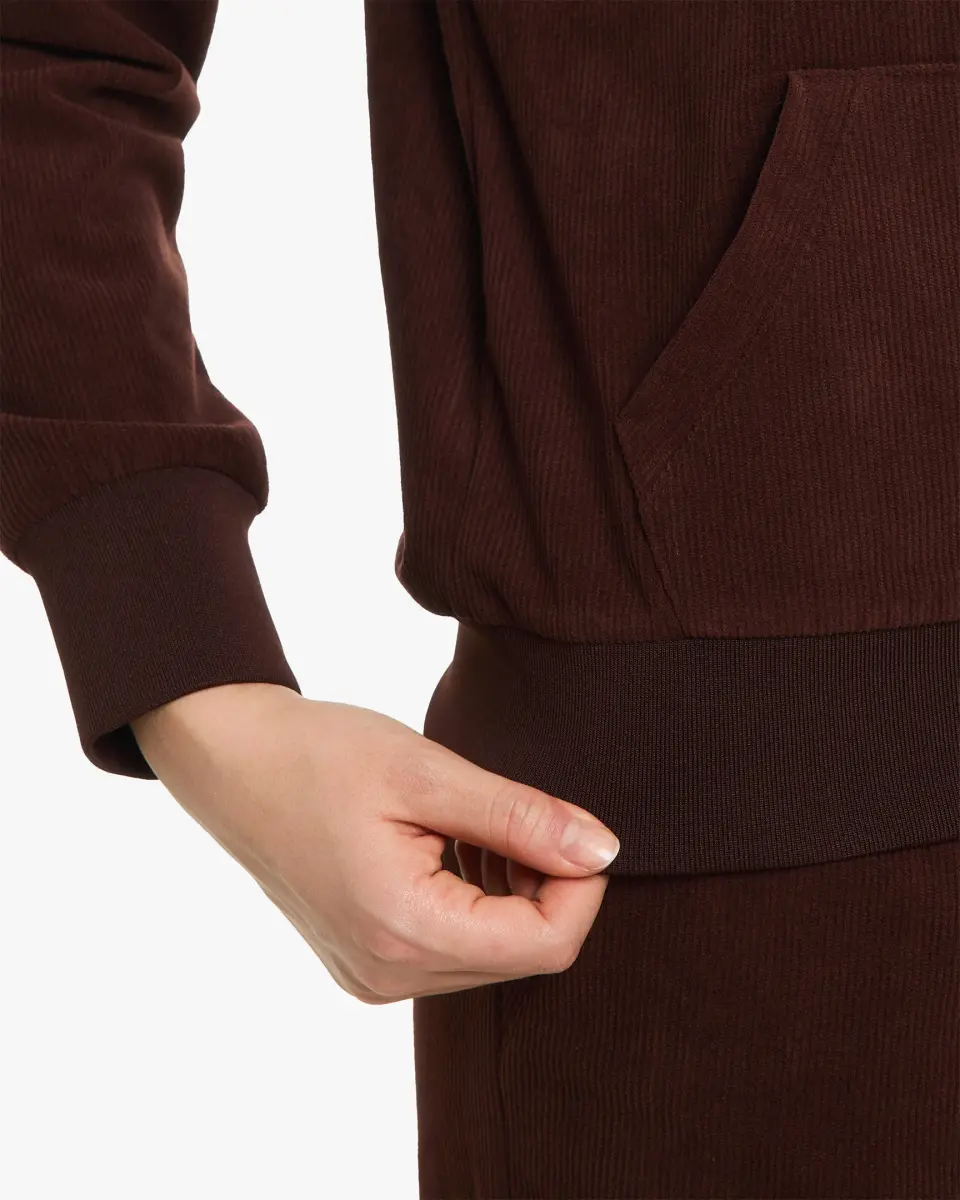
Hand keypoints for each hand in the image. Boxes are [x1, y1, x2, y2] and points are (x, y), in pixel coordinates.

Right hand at [130, 683, 619, 1003]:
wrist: (233, 763)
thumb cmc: (320, 755)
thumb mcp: (428, 774)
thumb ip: (521, 818)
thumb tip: (604, 851)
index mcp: (403, 931)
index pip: (547, 944)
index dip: (582, 885)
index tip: (574, 825)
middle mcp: (389, 975)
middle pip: (522, 953)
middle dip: (544, 885)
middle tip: (518, 814)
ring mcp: (373, 977)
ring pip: (491, 954)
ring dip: (510, 893)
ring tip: (476, 824)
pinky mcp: (367, 964)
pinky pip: (453, 952)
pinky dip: (475, 903)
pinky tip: (453, 847)